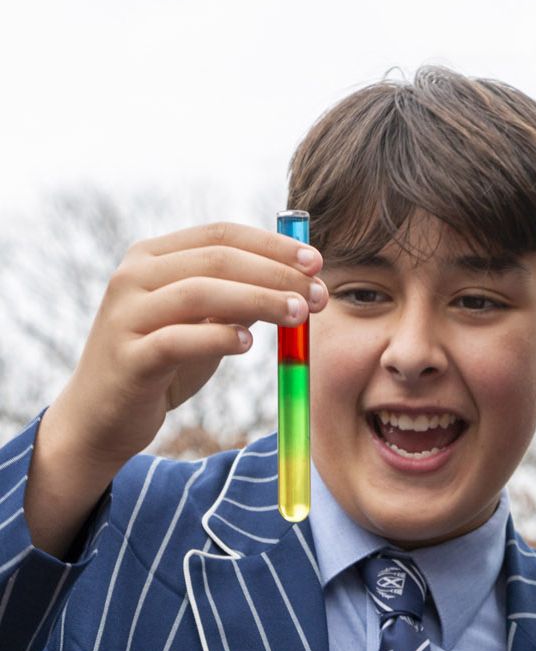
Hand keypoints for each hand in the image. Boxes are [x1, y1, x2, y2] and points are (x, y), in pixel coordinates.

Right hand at [26, 221, 326, 555]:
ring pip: (200, 293)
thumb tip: (299, 280)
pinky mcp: (127, 358)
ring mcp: (126, 315)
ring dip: (258, 300)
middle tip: (319, 294)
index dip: (273, 245)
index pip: (222, 234)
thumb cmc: (162, 364)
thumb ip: (239, 299)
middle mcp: (134, 277)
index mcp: (153, 257)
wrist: (101, 416)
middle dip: (276, 274)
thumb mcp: (203, 323)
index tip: (317, 262)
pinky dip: (216, 338)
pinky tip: (248, 343)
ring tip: (298, 315)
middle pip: (217, 260)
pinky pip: (177, 340)